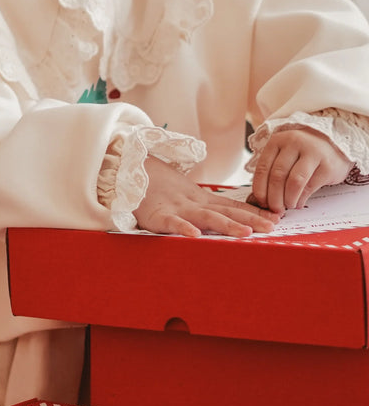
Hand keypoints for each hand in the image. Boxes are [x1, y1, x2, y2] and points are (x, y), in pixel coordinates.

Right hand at [134, 157, 278, 236]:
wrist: (129, 170)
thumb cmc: (157, 188)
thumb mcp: (186, 195)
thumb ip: (205, 205)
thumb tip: (231, 216)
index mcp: (201, 199)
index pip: (232, 205)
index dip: (254, 212)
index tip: (277, 218)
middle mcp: (193, 203)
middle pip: (226, 211)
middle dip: (250, 219)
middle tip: (272, 227)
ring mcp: (176, 208)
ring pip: (205, 217)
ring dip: (226, 225)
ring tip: (245, 233)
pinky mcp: (157, 215)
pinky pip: (171, 223)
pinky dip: (183, 228)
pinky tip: (195, 236)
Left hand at [250, 127, 352, 212]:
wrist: (333, 147)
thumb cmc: (302, 154)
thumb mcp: (284, 156)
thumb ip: (272, 172)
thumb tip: (260, 199)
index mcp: (277, 141)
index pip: (263, 168)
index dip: (260, 188)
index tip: (261, 202)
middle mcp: (294, 143)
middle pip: (278, 175)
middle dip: (274, 197)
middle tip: (275, 209)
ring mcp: (313, 153)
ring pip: (294, 181)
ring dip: (288, 199)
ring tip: (287, 206)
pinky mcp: (328, 165)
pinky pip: (310, 186)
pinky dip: (301, 198)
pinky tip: (298, 203)